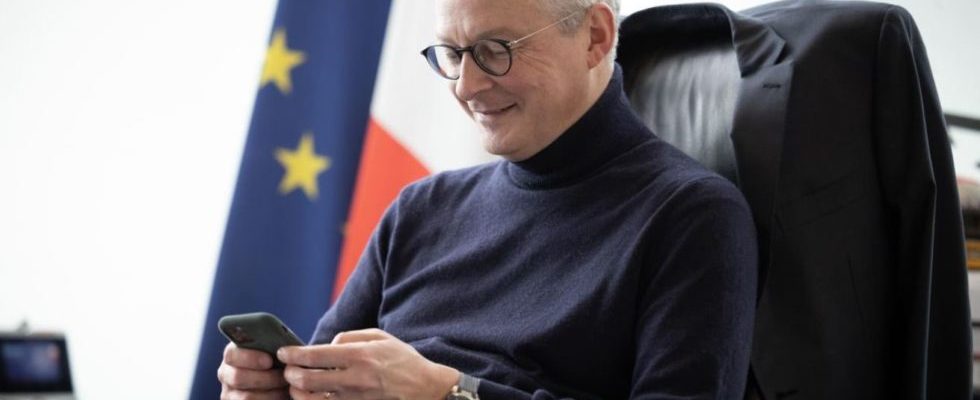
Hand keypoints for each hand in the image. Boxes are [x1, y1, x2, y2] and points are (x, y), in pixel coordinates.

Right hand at [217, 342, 289, 399]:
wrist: (279, 379)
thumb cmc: (277, 361)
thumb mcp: (273, 351)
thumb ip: (271, 345)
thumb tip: (279, 347)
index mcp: (232, 354)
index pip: (231, 354)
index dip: (250, 357)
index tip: (269, 361)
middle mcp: (226, 373)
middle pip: (237, 377)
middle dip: (264, 378)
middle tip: (282, 377)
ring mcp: (229, 392)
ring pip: (246, 396)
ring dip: (270, 393)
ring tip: (285, 388)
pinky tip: (280, 396)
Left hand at [277, 328, 459, 399]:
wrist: (425, 388)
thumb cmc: (402, 360)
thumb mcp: (379, 337)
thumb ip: (349, 337)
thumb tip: (326, 346)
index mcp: (360, 355)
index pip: (315, 355)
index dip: (293, 354)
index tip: (283, 353)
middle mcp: (355, 378)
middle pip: (307, 380)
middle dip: (289, 375)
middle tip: (286, 370)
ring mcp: (354, 399)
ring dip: (297, 392)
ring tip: (295, 385)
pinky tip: (310, 396)